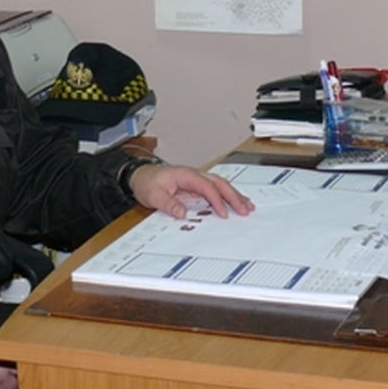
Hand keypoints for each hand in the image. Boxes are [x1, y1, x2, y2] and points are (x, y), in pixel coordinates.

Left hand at [128, 164, 254, 219]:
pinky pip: (215, 189)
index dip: (216, 200)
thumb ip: (168, 203)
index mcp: (186, 175)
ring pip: (220, 185)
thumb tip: (182, 213)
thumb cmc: (147, 182)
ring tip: (248, 206)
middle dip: (233, 196)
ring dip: (234, 195)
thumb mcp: (153, 195)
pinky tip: (236, 202)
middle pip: (219, 183)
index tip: (223, 213)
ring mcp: (196, 180)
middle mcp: (194, 175)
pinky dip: (227, 196)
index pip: (207, 186)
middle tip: (245, 210)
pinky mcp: (196, 186)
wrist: (140, 176)